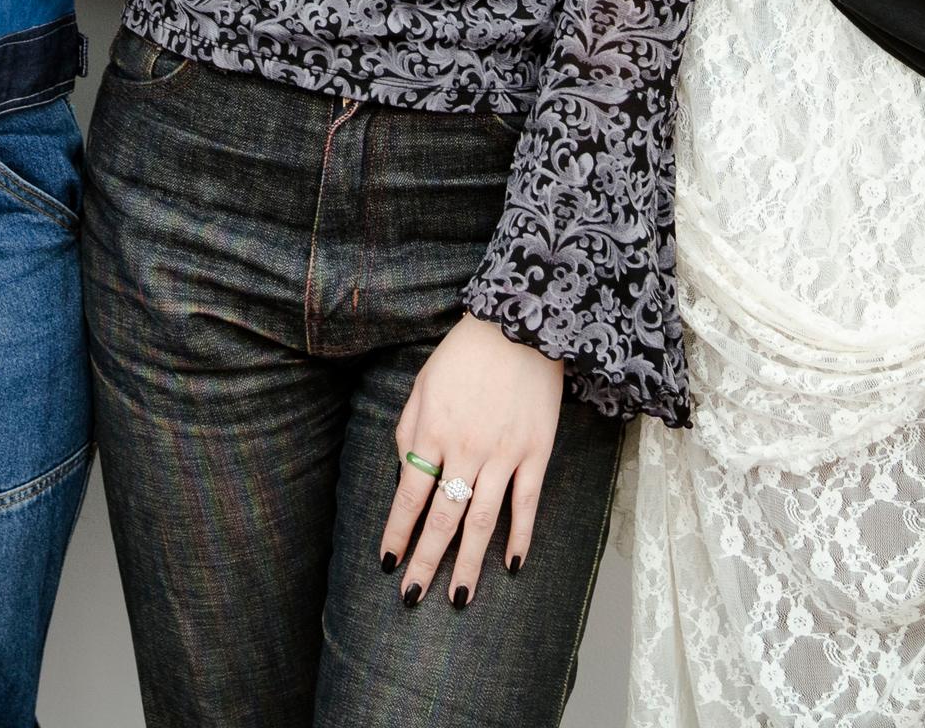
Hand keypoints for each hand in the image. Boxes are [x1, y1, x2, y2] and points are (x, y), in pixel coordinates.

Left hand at [380, 313, 563, 608]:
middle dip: (425, 562)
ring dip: (469, 564)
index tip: (388, 563)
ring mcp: (503, 454)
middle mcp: (465, 449)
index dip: (398, 532)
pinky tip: (512, 564)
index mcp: (431, 432)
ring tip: (459, 598)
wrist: (519, 326)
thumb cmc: (463, 357)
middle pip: (442, 519)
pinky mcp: (536, 452)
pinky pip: (527, 504)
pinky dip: (520, 537)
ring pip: (482, 521)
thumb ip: (410, 433)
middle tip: (412, 597)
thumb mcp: (421, 386)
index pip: (409, 496)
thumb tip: (408, 475)